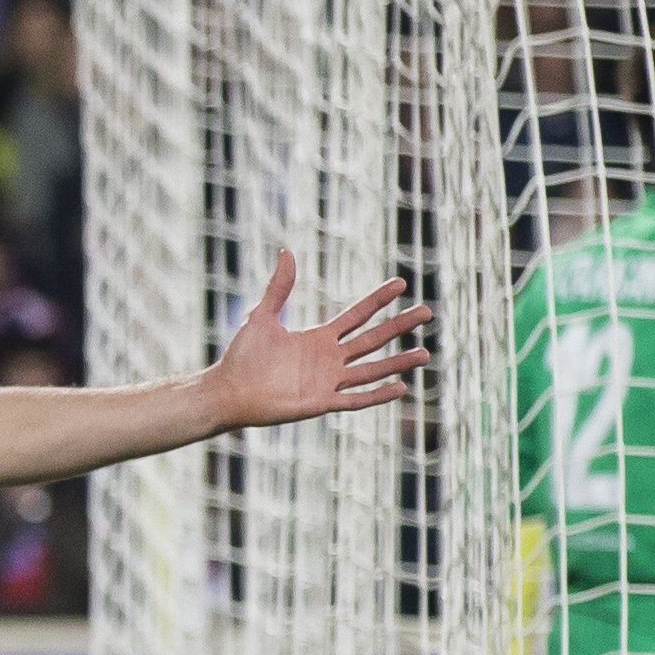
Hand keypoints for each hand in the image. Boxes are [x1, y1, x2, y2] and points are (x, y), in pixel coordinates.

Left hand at [203, 251, 431, 430]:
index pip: (357, 315)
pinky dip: (377, 395)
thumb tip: (286, 251)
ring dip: (398, 362)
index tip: (401, 282)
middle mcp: (329, 358)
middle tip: (427, 311)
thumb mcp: (261, 316)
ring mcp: (327, 381)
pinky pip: (355, 399)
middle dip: (400, 326)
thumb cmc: (241, 356)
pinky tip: (401, 388)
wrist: (227, 390)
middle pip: (373, 339)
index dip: (378, 299)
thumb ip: (278, 287)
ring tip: (425, 353)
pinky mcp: (320, 402)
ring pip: (371, 370)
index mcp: (319, 338)